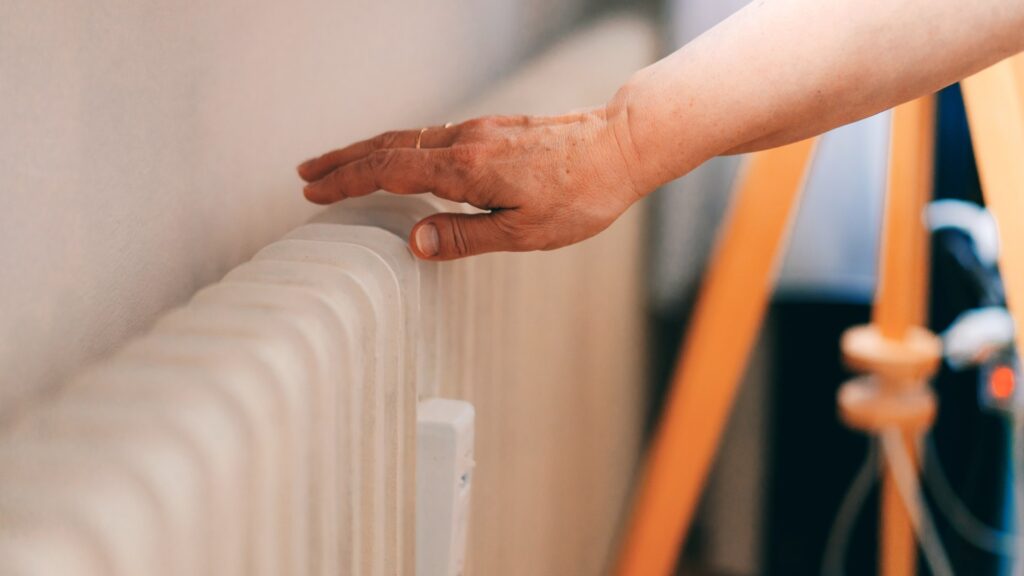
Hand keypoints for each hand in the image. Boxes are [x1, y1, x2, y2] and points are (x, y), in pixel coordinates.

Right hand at [297, 107, 642, 259]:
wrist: (621, 145)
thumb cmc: (580, 196)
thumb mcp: (524, 232)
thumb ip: (465, 236)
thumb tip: (413, 243)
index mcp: (466, 168)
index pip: (388, 171)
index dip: (346, 181)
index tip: (313, 192)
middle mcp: (465, 141)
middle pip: (388, 146)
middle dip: (343, 161)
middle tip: (306, 175)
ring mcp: (479, 130)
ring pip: (408, 137)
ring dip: (368, 151)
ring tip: (338, 165)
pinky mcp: (493, 129)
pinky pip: (431, 135)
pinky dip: (399, 146)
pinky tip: (399, 159)